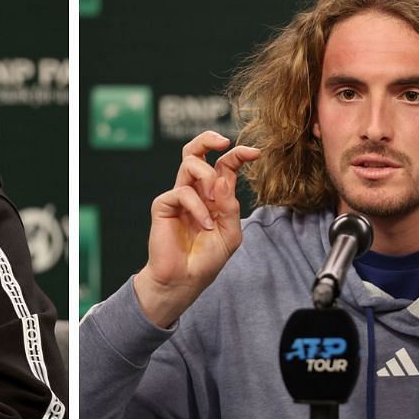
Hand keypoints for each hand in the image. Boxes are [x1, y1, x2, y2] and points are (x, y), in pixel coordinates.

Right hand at [134, 131, 260, 327]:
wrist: (184, 280)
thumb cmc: (207, 259)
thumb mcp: (230, 233)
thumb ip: (230, 206)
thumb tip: (221, 178)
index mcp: (213, 196)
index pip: (223, 165)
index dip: (238, 155)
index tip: (256, 153)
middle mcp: (194, 191)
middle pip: (195, 151)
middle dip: (208, 139)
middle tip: (224, 141)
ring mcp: (178, 197)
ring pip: (190, 163)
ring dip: (208, 178)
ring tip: (214, 205)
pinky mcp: (163, 205)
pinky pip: (182, 192)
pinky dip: (198, 208)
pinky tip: (204, 226)